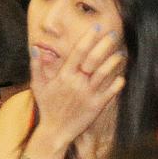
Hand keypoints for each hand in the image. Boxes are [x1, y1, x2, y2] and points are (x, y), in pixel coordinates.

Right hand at [29, 24, 125, 149]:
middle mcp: (77, 83)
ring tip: (121, 53)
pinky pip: (110, 92)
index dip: (88, 38)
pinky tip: (122, 76)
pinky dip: (117, 84)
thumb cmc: (47, 106)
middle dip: (104, 45)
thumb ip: (37, 66)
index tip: (96, 27)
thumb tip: (35, 48)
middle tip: (114, 34)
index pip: (78, 52)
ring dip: (113, 62)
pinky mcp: (96, 106)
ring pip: (104, 74)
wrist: (55, 131)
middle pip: (94, 59)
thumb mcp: (38, 86)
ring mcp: (88, 94)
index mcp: (64, 75)